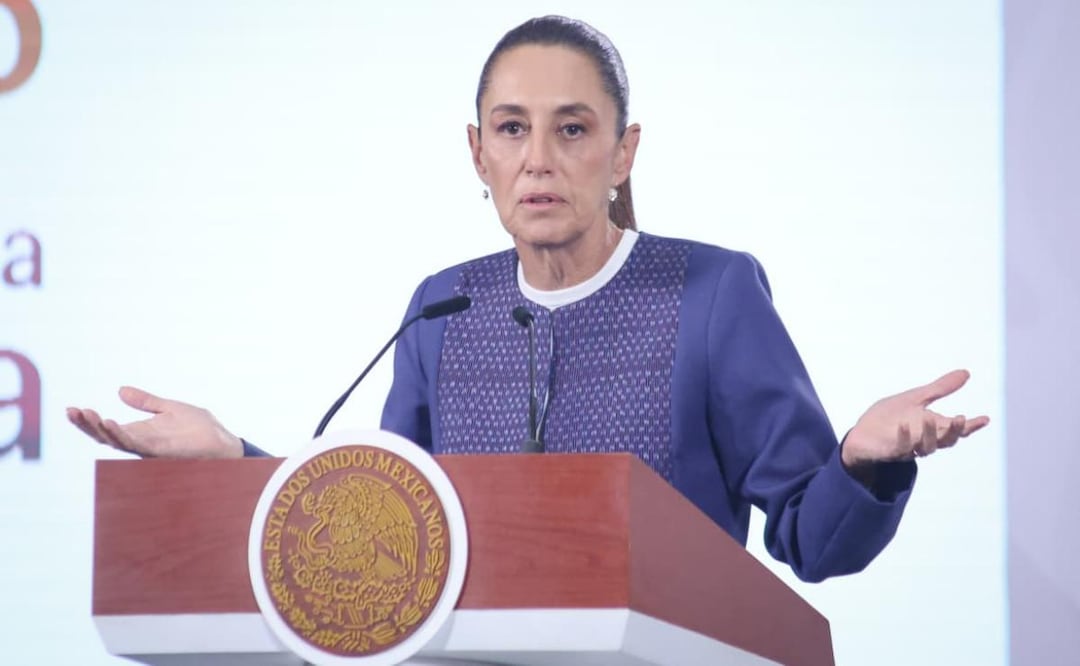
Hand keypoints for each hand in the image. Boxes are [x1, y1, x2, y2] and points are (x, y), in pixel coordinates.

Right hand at [67, 386, 243, 458]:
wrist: (223, 441)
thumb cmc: (199, 428)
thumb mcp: (169, 408)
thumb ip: (145, 401)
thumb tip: (120, 390)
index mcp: (140, 432)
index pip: (107, 428)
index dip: (88, 421)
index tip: (71, 409)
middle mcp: (140, 442)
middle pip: (105, 436)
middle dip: (86, 425)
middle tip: (70, 411)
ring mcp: (149, 448)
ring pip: (117, 441)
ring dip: (100, 428)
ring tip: (86, 414)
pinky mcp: (161, 451)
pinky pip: (137, 444)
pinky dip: (122, 434)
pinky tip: (111, 423)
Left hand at [842, 369, 989, 468]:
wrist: (861, 433)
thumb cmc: (889, 417)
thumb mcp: (916, 398)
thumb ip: (939, 389)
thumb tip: (966, 373)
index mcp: (932, 427)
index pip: (956, 429)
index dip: (971, 426)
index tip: (985, 418)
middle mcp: (923, 440)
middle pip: (946, 441)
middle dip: (954, 431)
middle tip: (962, 418)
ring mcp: (908, 448)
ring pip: (927, 448)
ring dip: (930, 434)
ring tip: (929, 418)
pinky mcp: (890, 452)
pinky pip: (900, 449)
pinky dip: (904, 438)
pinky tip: (904, 425)